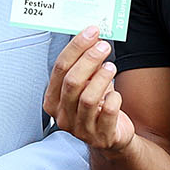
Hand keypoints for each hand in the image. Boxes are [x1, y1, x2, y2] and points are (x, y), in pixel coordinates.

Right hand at [43, 27, 133, 154]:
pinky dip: (114, 98)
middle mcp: (63, 116)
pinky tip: (115, 94)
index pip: (60, 68)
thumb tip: (92, 37)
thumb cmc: (97, 108)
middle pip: (72, 81)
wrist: (112, 136)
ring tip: (111, 67)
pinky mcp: (101, 136)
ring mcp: (80, 129)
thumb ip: (85, 65)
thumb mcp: (86, 85)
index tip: (91, 32)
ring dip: (101, 77)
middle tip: (103, 46)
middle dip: (89, 59)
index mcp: (53, 101)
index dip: (76, 47)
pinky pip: (108, 113)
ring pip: (88, 98)